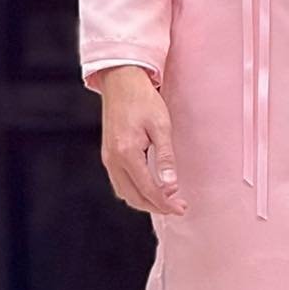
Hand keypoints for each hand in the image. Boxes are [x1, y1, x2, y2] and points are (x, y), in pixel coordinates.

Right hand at [98, 65, 188, 215]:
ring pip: (124, 193)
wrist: (122, 81)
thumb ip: (165, 157)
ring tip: (165, 200)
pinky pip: (119, 182)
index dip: (165, 203)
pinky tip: (148, 187)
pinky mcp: (107, 153)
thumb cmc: (143, 99)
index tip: (181, 209)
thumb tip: (170, 186)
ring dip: (144, 201)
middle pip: (134, 197)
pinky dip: (134, 191)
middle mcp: (113, 160)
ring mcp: (108, 158)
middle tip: (176, 207)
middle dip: (155, 206)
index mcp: (127, 153)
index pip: (148, 190)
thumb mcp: (161, 125)